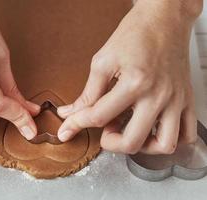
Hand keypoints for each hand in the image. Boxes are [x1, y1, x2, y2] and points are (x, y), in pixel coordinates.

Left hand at [57, 0, 202, 153]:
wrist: (164, 18)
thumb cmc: (135, 33)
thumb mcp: (103, 60)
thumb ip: (87, 92)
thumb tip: (70, 112)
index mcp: (134, 83)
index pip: (98, 116)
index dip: (76, 124)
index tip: (67, 129)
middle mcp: (158, 95)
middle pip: (132, 141)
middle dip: (110, 143)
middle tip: (104, 131)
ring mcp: (176, 100)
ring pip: (164, 145)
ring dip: (142, 147)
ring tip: (129, 131)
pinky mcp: (186, 99)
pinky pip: (186, 134)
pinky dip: (169, 140)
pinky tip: (153, 130)